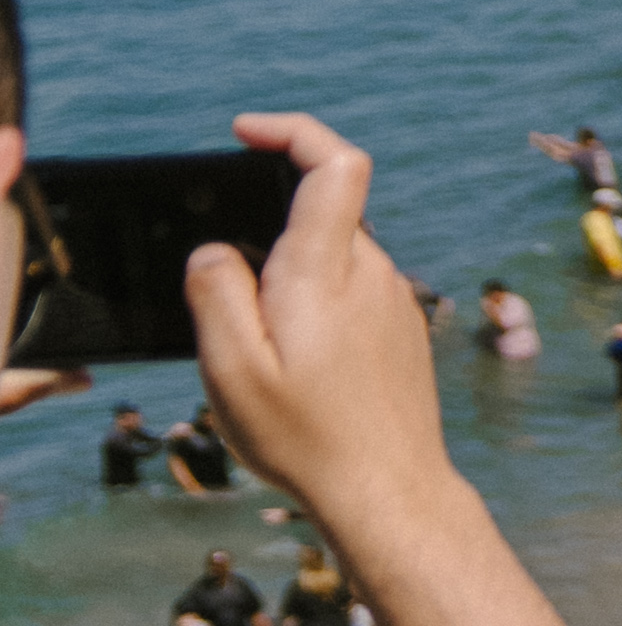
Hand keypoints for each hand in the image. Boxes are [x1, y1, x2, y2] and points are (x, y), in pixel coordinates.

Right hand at [184, 116, 464, 547]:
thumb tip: (215, 250)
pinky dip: (313, 307)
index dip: (291, 132)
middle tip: (225, 298)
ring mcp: (396, 302)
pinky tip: (295, 366)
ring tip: (262, 351)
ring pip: (332, 259)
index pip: (335, 164)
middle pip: (322, 213)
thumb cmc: (309, 438)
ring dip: (288, 279)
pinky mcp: (402, 331)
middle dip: (264, 232)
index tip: (244, 133)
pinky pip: (350, 294)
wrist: (391, 494)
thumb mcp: (232, 367)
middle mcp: (375, 274)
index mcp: (329, 271)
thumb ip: (216, 292)